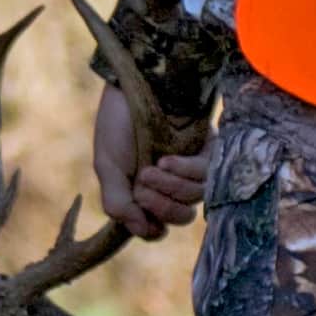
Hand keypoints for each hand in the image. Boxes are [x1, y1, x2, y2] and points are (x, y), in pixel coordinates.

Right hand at [94, 78, 211, 233]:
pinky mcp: (207, 149)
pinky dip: (185, 170)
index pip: (158, 226)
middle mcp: (172, 183)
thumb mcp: (108, 166)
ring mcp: (190, 167)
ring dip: (171, 188)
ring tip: (150, 169)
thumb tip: (141, 230)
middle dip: (162, 207)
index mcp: (146, 192)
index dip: (151, 228)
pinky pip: (207, 173)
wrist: (133, 85)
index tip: (139, 212)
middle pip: (181, 216)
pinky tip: (167, 159)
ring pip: (195, 197)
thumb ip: (118, 202)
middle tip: (142, 186)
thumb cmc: (119, 124)